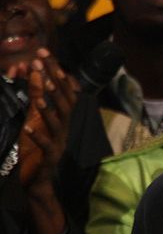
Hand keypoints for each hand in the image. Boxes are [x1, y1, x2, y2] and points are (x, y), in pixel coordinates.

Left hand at [17, 49, 76, 192]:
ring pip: (59, 121)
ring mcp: (59, 141)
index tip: (43, 52)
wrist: (39, 180)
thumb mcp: (35, 119)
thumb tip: (26, 70)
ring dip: (49, 107)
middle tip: (42, 67)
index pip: (63, 88)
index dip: (55, 70)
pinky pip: (46, 144)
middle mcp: (64, 126)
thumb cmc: (34, 148)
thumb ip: (33, 97)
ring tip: (40, 96)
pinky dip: (37, 136)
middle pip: (66, 101)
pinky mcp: (50, 156)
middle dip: (54, 82)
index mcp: (62, 116)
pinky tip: (26, 128)